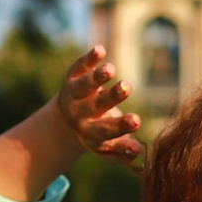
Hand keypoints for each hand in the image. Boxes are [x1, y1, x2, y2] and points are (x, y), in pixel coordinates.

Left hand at [59, 46, 142, 163]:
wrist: (64, 120)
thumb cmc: (97, 132)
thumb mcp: (107, 145)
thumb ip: (122, 150)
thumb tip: (138, 151)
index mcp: (90, 132)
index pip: (106, 130)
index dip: (121, 126)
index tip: (137, 121)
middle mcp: (80, 112)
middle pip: (96, 105)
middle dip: (111, 96)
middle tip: (126, 87)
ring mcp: (75, 93)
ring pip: (85, 85)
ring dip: (97, 76)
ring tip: (110, 69)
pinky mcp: (73, 76)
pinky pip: (80, 66)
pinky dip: (89, 59)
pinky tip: (100, 50)